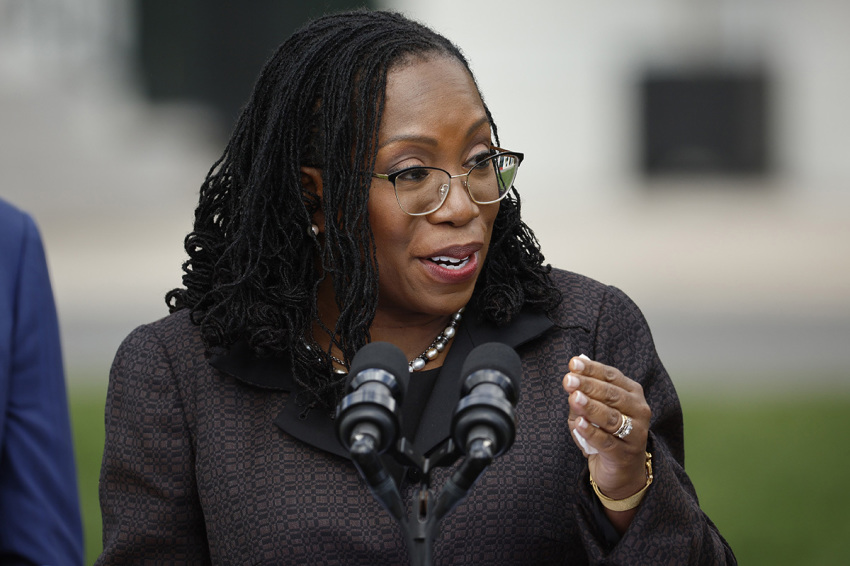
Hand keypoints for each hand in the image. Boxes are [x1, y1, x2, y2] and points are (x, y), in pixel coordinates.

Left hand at [562, 356, 650, 500]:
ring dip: (591, 407)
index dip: (592, 369)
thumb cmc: (605, 433)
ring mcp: (635, 433)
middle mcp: (639, 410)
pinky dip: (591, 432)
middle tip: (569, 380)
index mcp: (632, 393)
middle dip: (588, 386)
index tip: (572, 364)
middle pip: (612, 395)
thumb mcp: (592, 410)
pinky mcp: (625, 454)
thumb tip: (572, 375)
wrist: (622, 471)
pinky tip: (579, 423)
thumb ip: (583, 394)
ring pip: (612, 417)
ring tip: (574, 399)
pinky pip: (606, 441)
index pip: (611, 376)